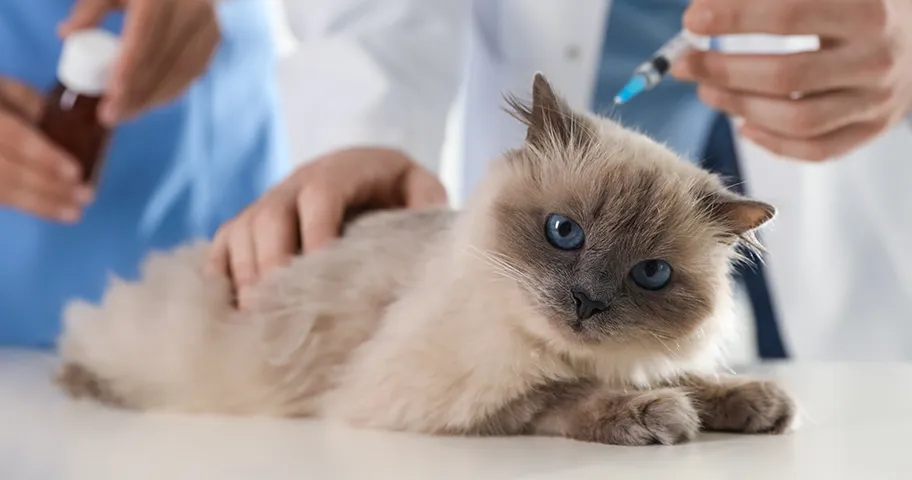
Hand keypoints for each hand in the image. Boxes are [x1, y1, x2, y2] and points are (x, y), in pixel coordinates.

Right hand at [0, 77, 92, 221]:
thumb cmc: (0, 101)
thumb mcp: (16, 93)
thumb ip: (39, 110)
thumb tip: (77, 133)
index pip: (15, 137)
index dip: (45, 156)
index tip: (75, 171)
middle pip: (9, 171)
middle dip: (50, 187)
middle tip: (85, 195)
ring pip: (4, 191)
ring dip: (42, 204)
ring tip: (75, 211)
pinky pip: (3, 199)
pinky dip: (32, 206)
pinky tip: (56, 211)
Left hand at [59, 0, 219, 124]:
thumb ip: (90, 9)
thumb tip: (66, 34)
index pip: (144, 40)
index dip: (129, 72)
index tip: (111, 96)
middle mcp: (189, 7)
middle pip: (162, 60)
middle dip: (136, 93)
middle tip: (111, 116)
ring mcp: (206, 21)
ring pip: (181, 70)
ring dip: (153, 97)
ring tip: (127, 114)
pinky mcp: (215, 34)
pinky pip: (194, 70)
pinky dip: (172, 89)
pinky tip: (151, 102)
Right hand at [207, 147, 447, 308]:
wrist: (371, 175)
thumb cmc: (401, 193)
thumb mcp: (422, 191)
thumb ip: (427, 206)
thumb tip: (424, 238)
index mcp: (343, 169)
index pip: (320, 195)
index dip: (316, 233)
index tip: (320, 275)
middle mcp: (298, 180)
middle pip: (269, 215)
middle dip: (271, 263)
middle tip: (276, 311)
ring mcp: (269, 200)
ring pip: (240, 230)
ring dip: (244, 275)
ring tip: (255, 320)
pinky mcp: (249, 224)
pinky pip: (221, 245)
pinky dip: (219, 275)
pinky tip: (227, 311)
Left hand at [672, 0, 911, 160]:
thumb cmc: (856, 4)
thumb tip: (703, 8)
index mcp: (866, 8)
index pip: (787, 14)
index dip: (733, 18)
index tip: (692, 18)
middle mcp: (875, 58)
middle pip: (785, 75)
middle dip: (723, 70)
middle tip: (686, 63)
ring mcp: (875, 99)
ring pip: (795, 119)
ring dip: (739, 107)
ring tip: (707, 90)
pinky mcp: (871, 129)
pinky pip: (815, 150)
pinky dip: (771, 142)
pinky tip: (743, 125)